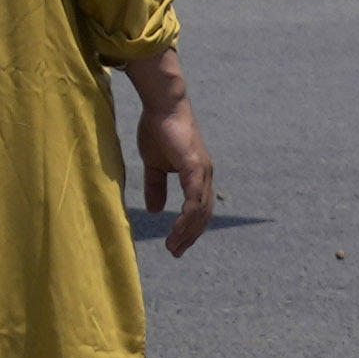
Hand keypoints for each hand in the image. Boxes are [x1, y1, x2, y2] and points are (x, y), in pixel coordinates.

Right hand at [126, 63, 216, 252]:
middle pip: (203, 215)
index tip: (175, 244)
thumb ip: (155, 186)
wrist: (162, 105)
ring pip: (200, 211)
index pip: (198, 209)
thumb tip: (156, 210)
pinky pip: (194, 198)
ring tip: (173, 246)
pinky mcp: (194, 167)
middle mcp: (205, 177)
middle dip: (190, 236)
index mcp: (197, 176)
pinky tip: (178, 228)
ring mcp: (202, 172)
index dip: (188, 228)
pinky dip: (188, 216)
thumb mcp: (153, 164)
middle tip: (175, 252)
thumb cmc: (158, 129)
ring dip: (187, 231)